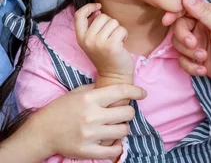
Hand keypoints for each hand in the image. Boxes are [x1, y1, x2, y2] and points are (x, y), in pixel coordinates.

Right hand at [27, 84, 145, 159]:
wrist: (41, 132)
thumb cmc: (61, 109)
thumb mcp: (77, 92)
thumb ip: (98, 89)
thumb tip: (119, 88)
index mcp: (90, 98)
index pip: (122, 92)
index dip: (137, 91)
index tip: (143, 93)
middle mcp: (92, 116)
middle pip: (127, 112)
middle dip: (128, 112)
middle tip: (122, 113)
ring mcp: (90, 135)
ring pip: (123, 130)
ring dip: (123, 128)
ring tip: (115, 126)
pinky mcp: (87, 150)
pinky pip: (113, 150)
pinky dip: (117, 146)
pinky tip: (114, 141)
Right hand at [75, 3, 133, 79]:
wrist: (114, 75)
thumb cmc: (107, 55)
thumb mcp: (94, 41)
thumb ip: (93, 26)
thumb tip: (98, 10)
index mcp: (80, 38)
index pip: (79, 16)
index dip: (88, 7)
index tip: (98, 7)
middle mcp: (87, 39)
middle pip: (102, 16)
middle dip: (110, 23)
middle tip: (111, 36)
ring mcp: (98, 42)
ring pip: (113, 22)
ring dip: (118, 29)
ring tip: (116, 41)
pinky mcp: (111, 45)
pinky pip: (121, 29)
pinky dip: (124, 35)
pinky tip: (122, 44)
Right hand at [163, 0, 210, 98]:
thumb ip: (204, 13)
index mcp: (208, 15)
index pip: (185, 9)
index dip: (174, 13)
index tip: (167, 20)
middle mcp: (201, 27)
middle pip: (178, 27)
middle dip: (183, 37)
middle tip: (194, 45)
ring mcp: (198, 44)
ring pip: (178, 45)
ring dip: (189, 54)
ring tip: (204, 58)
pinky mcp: (196, 60)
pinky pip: (182, 61)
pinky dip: (191, 67)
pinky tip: (203, 70)